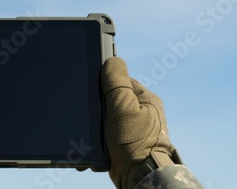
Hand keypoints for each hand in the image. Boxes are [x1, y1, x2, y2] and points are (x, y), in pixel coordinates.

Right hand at [101, 57, 180, 188]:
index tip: (92, 90)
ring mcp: (133, 128)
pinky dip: (97, 140)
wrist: (139, 177)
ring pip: (104, 117)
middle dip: (97, 107)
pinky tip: (94, 146)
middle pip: (109, 98)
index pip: (119, 80)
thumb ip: (116, 81)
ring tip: (95, 135)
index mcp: (145, 98)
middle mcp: (141, 111)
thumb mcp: (122, 106)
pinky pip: (105, 135)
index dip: (103, 83)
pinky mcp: (124, 143)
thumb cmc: (134, 142)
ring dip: (95, 126)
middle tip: (93, 117)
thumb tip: (112, 59)